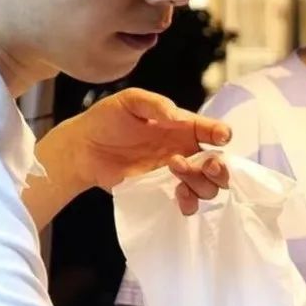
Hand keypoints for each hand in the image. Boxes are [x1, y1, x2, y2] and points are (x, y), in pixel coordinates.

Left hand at [69, 89, 231, 214]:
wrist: (83, 148)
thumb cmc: (106, 120)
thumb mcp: (130, 101)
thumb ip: (155, 104)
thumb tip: (176, 117)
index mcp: (184, 127)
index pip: (214, 132)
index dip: (222, 135)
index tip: (220, 138)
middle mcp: (186, 151)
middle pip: (218, 166)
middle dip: (219, 167)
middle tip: (205, 164)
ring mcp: (176, 175)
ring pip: (208, 187)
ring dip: (200, 181)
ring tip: (175, 168)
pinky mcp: (163, 192)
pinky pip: (188, 204)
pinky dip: (190, 202)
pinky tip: (178, 193)